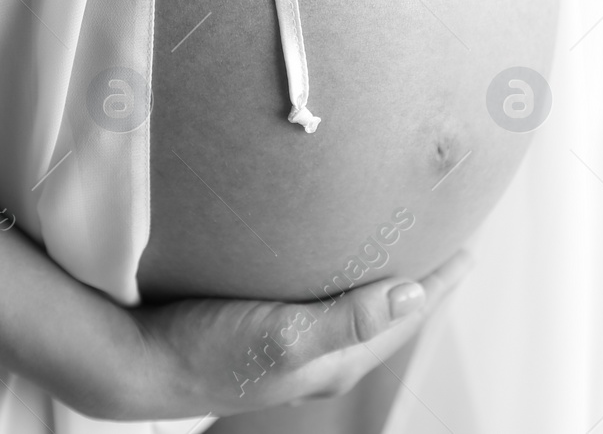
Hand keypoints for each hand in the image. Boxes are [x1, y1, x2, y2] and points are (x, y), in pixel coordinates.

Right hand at [107, 251, 471, 419]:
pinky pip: (318, 298)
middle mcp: (319, 357)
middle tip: (443, 238)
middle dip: (417, 279)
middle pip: (386, 313)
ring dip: (378, 276)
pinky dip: (338, 275)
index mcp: (335, 361)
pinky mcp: (258, 326)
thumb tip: (415, 293)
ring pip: (353, 306)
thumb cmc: (205, 354)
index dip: (439, 282)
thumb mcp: (282, 337)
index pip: (406, 317)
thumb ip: (350, 320)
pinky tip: (323, 254)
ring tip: (394, 242)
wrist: (133, 364)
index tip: (470, 246)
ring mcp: (289, 344)